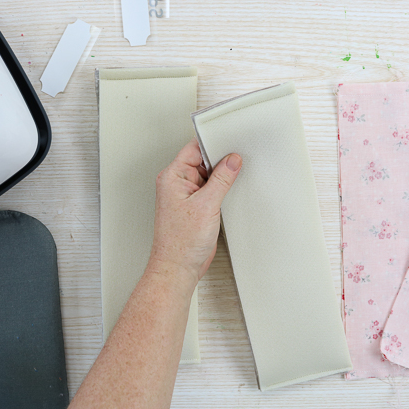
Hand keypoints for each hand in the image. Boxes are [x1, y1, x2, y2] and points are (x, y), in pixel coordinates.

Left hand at [150, 138, 241, 283]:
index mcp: (172, 176)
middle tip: (236, 162)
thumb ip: (221, 180)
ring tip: (231, 184)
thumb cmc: (181, 242)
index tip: (230, 141)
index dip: (212, 142)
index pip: (194, 148)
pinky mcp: (196, 206)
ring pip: (209, 175)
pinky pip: (211, 189)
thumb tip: (232, 161)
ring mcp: (187, 194)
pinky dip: (222, 190)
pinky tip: (228, 195)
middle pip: (203, 160)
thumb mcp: (206, 205)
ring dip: (222, 178)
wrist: (179, 267)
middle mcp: (177, 183)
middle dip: (220, 161)